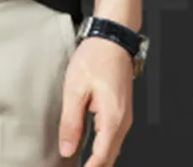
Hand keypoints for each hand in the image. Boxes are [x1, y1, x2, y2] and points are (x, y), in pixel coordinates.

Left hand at [58, 36, 133, 165]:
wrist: (112, 38)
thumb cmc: (95, 57)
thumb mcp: (75, 89)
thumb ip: (71, 122)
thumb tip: (68, 148)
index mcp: (113, 118)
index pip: (102, 157)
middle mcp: (123, 120)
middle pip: (110, 156)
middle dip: (95, 165)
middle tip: (76, 166)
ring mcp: (124, 115)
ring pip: (112, 146)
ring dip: (99, 157)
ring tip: (81, 161)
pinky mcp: (121, 109)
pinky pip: (113, 135)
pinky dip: (103, 145)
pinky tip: (90, 145)